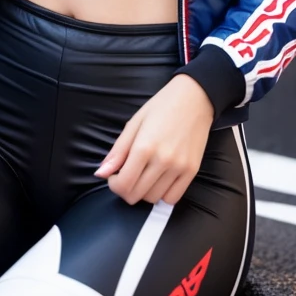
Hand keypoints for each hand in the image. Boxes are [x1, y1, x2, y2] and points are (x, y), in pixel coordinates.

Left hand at [94, 75, 214, 205]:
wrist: (195, 97)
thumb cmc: (161, 106)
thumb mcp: (134, 123)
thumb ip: (117, 151)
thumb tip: (100, 174)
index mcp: (144, 147)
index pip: (123, 185)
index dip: (113, 185)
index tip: (114, 175)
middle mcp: (163, 160)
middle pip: (136, 195)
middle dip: (125, 189)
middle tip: (126, 175)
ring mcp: (179, 167)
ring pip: (153, 198)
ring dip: (143, 192)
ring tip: (143, 175)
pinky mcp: (192, 171)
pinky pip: (173, 198)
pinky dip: (162, 194)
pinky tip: (159, 180)